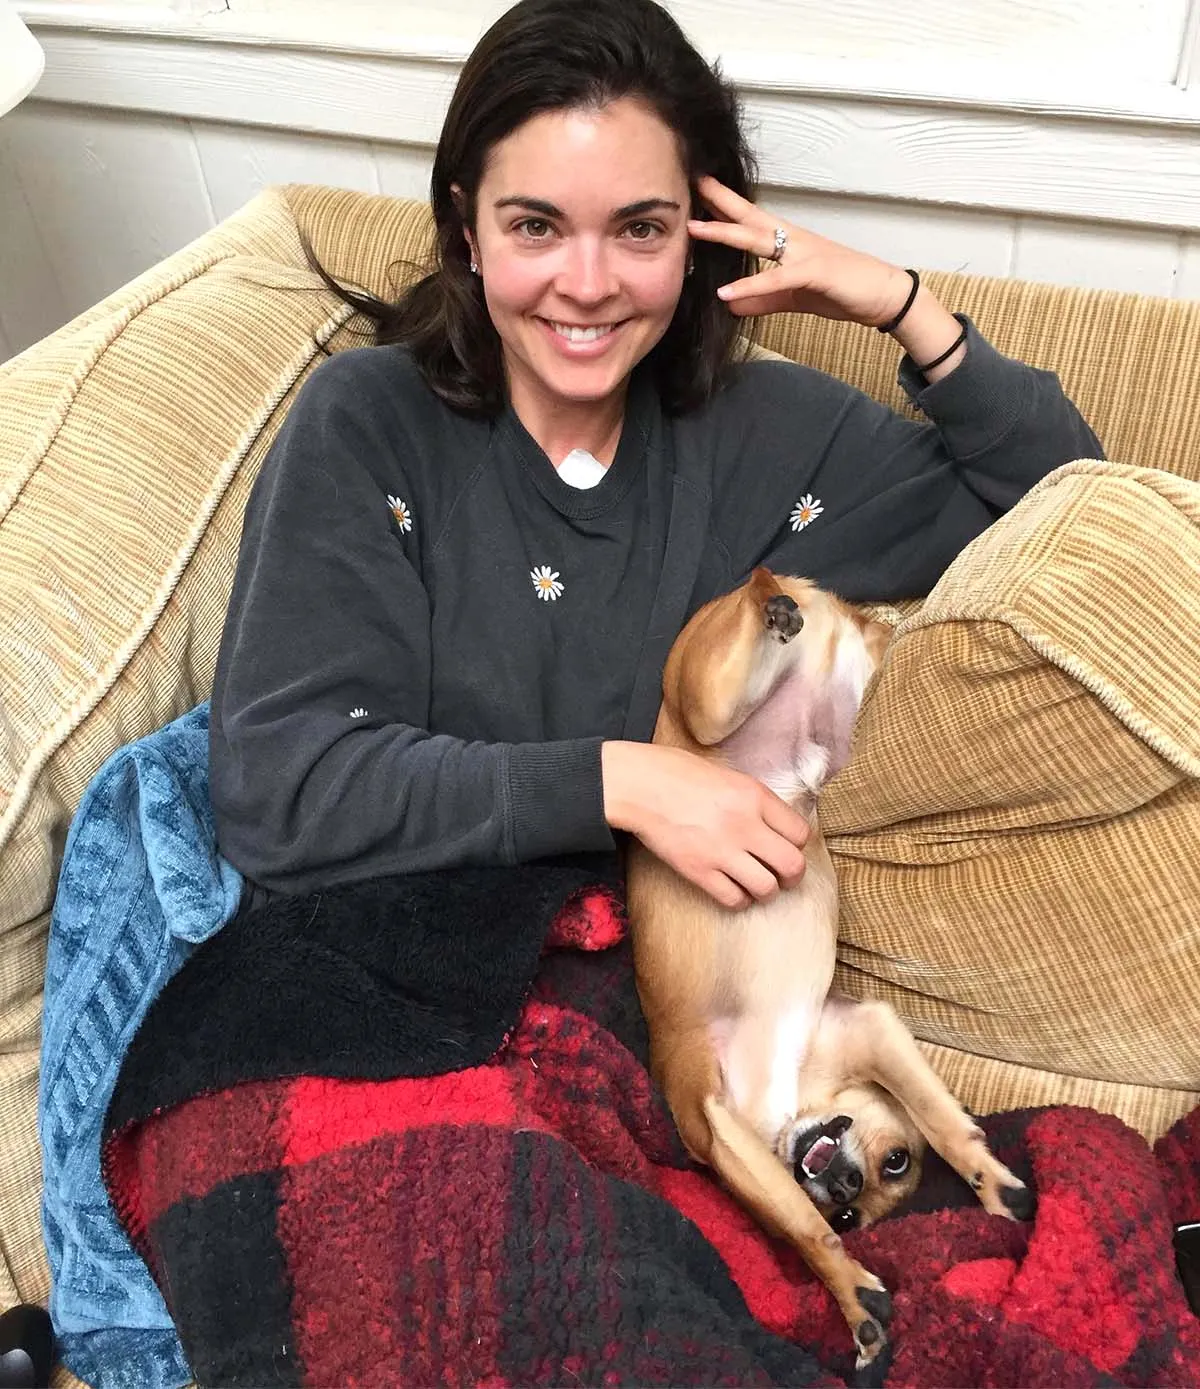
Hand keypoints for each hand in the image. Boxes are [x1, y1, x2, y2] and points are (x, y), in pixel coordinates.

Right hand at [602, 741, 808, 909]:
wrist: (638, 786)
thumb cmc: (677, 773)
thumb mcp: (727, 776)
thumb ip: (753, 800)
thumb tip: (773, 823)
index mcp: (754, 796)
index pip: (800, 832)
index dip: (797, 843)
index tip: (786, 845)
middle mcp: (744, 825)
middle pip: (792, 865)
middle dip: (792, 875)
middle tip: (783, 875)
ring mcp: (722, 851)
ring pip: (767, 888)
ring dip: (766, 890)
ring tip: (757, 884)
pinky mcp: (699, 871)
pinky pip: (733, 899)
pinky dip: (739, 899)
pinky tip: (733, 890)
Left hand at [688, 174, 913, 326]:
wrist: (882, 296)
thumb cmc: (842, 290)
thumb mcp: (793, 297)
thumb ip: (762, 299)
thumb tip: (730, 304)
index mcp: (789, 241)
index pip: (751, 219)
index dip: (724, 206)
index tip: (698, 192)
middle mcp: (793, 240)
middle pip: (750, 217)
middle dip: (719, 201)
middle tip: (690, 184)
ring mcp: (804, 252)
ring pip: (758, 239)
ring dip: (725, 233)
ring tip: (694, 229)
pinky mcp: (814, 272)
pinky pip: (776, 279)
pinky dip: (751, 286)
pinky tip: (726, 293)